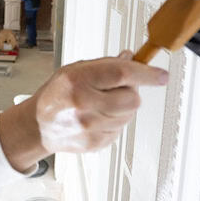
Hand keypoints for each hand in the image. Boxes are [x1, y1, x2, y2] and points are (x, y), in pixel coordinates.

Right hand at [0, 50, 167, 169]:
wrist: (39, 125)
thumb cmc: (56, 94)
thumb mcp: (75, 70)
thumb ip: (105, 64)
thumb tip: (131, 58)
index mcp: (77, 80)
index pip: (122, 74)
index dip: (146, 74)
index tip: (160, 75)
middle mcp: (83, 104)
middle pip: (132, 99)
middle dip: (131, 92)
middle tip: (117, 89)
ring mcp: (89, 126)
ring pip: (129, 115)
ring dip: (123, 108)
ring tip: (102, 104)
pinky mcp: (95, 142)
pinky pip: (121, 129)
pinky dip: (115, 121)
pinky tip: (98, 117)